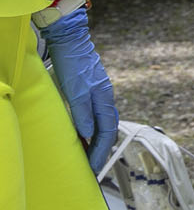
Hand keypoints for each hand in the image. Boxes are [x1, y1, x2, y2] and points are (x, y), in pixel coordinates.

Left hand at [40, 6, 117, 171]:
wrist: (71, 42)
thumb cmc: (74, 65)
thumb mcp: (75, 92)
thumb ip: (82, 114)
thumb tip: (87, 135)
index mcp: (105, 100)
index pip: (107, 133)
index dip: (100, 152)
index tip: (93, 167)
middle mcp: (106, 99)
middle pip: (107, 130)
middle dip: (100, 150)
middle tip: (91, 166)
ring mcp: (100, 95)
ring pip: (102, 124)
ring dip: (95, 141)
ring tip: (86, 154)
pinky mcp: (92, 92)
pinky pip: (95, 116)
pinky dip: (91, 129)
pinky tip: (83, 133)